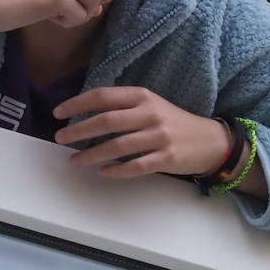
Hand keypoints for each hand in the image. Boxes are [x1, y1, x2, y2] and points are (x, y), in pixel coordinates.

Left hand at [53, 86, 230, 179]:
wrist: (211, 141)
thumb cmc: (172, 122)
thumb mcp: (150, 105)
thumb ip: (123, 106)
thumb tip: (85, 114)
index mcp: (142, 96)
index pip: (102, 96)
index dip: (77, 104)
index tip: (58, 113)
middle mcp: (149, 113)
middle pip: (106, 120)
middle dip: (79, 130)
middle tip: (59, 138)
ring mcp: (159, 136)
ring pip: (118, 146)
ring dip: (92, 154)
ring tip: (74, 160)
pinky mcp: (167, 158)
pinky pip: (136, 166)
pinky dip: (117, 170)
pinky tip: (103, 172)